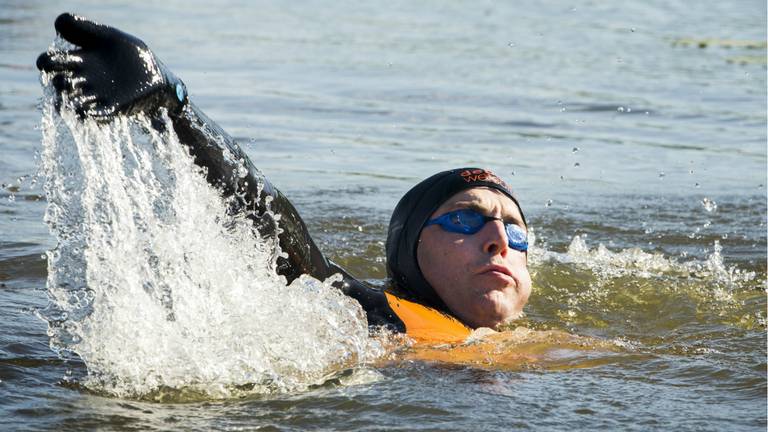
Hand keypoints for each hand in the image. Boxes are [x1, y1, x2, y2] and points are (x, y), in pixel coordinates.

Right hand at [36, 13, 186, 118]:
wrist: (156, 74)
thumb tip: (57, 22)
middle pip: (59, 85)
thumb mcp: (109, 37)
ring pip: (74, 104)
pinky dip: (91, 115)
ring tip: (72, 104)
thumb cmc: (132, 55)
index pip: (52, 63)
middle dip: (59, 85)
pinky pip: (97, 115)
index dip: (46, 63)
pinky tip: (89, 113)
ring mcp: (98, 96)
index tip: (50, 63)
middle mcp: (84, 80)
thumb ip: (85, 29)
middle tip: (66, 82)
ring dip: (70, 104)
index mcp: (80, 61)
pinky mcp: (114, 107)